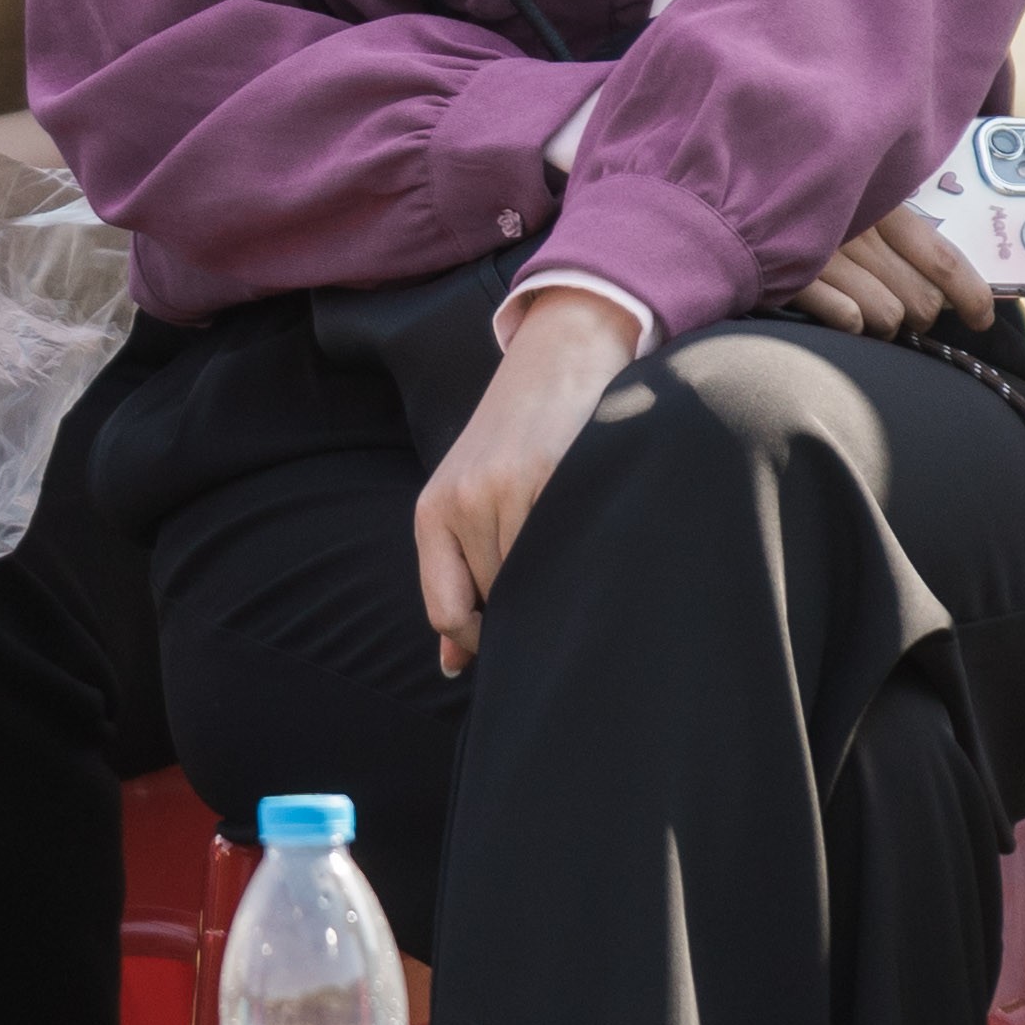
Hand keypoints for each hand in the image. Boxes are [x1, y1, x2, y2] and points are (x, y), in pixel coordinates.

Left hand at [410, 284, 642, 679]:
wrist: (559, 357)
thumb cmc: (513, 442)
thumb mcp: (466, 501)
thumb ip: (456, 578)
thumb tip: (452, 667)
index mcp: (432, 511)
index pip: (445, 611)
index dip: (477, 640)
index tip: (508, 636)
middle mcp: (462, 500)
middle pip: (494, 600)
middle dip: (523, 610)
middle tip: (554, 590)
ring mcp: (507, 487)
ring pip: (530, 578)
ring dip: (554, 582)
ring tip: (575, 559)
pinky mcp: (553, 474)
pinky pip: (562, 546)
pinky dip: (579, 556)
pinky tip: (592, 538)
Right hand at [780, 206, 996, 339]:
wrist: (723, 200)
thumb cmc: (802, 198)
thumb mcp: (855, 198)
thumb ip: (896, 228)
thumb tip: (947, 280)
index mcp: (880, 204)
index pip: (942, 257)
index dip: (972, 294)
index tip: (983, 317)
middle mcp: (858, 229)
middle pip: (921, 300)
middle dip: (920, 315)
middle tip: (902, 308)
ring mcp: (825, 256)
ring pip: (887, 318)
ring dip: (881, 324)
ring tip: (861, 306)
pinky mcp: (791, 279)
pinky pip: (847, 322)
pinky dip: (848, 324)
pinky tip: (834, 309)